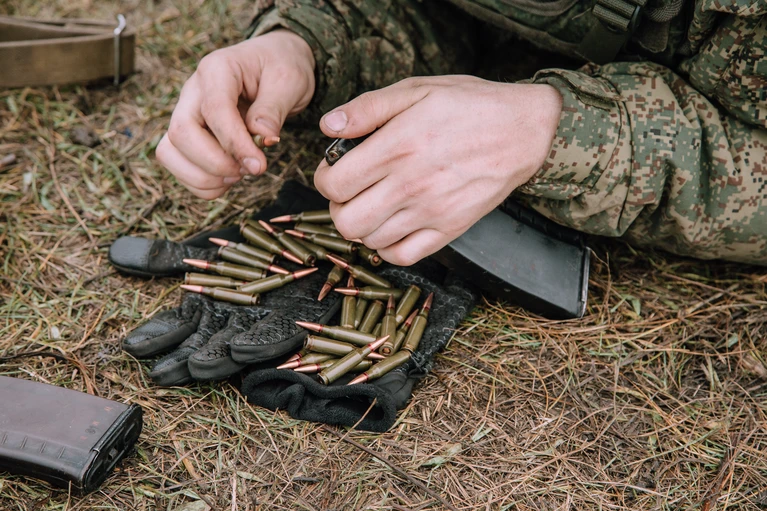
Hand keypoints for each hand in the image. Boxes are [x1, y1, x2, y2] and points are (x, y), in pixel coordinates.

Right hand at [156, 30, 315, 198]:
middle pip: (181, 133)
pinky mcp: (189, 135)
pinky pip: (178, 165)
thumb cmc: (280, 67)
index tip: (259, 165)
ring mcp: (187, 113)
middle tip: (250, 170)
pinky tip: (230, 177)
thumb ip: (273, 110)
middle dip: (215, 163)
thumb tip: (263, 139)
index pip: (214, 110)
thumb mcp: (288, 81)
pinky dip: (203, 183)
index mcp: (217, 69)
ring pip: (170, 152)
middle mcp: (193, 91)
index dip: (234, 144)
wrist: (274, 62)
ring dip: (204, 176)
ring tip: (240, 174)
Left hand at [313, 76, 561, 265]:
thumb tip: (328, 126)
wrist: (523, 130)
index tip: (334, 171)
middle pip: (346, 221)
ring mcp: (431, 211)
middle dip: (338, 207)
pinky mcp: (450, 229)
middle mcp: (411, 184)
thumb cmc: (469, 105)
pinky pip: (404, 256)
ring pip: (371, 241)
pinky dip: (388, 247)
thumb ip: (367, 108)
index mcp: (397, 146)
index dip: (324, 179)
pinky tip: (391, 227)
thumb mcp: (416, 90)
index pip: (334, 184)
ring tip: (372, 206)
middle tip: (349, 192)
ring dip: (362, 226)